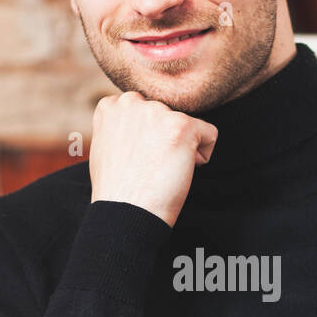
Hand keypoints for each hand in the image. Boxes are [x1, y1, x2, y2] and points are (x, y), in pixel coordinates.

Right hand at [88, 90, 218, 227]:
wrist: (125, 214)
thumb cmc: (117, 190)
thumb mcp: (106, 147)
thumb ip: (122, 126)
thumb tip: (142, 124)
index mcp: (112, 106)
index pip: (146, 109)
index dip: (149, 137)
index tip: (138, 159)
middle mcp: (133, 102)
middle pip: (168, 115)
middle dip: (166, 140)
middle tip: (149, 167)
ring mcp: (158, 111)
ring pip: (188, 125)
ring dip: (182, 148)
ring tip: (161, 170)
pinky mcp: (182, 125)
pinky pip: (209, 135)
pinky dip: (202, 157)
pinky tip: (178, 172)